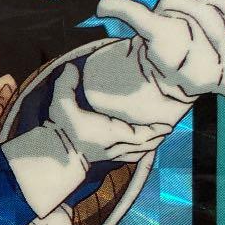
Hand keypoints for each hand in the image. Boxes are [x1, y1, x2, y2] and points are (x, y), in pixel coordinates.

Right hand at [47, 62, 171, 167]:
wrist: (55, 156)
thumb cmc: (61, 129)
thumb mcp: (60, 104)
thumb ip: (66, 84)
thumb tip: (71, 66)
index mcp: (109, 132)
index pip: (139, 135)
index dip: (155, 130)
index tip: (168, 123)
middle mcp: (114, 145)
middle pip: (145, 144)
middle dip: (159, 135)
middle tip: (170, 124)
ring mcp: (112, 154)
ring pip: (140, 152)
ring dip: (152, 144)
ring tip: (162, 133)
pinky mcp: (108, 158)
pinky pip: (130, 157)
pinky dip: (141, 152)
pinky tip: (146, 147)